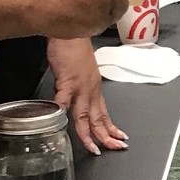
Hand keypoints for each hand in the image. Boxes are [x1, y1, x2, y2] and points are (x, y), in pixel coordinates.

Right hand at [47, 37, 127, 154]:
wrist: (71, 30)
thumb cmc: (72, 48)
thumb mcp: (80, 70)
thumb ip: (77, 85)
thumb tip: (70, 97)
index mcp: (94, 87)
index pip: (104, 112)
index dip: (110, 128)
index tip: (118, 139)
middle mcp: (90, 90)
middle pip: (99, 118)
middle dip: (106, 136)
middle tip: (116, 149)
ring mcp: (79, 87)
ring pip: (85, 116)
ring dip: (88, 134)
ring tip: (94, 149)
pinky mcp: (66, 82)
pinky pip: (63, 101)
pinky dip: (61, 114)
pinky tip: (61, 125)